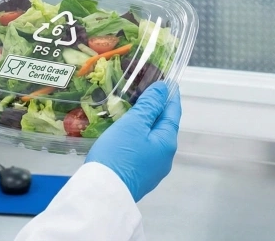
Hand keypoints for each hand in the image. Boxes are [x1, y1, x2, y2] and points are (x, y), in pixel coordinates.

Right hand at [86, 82, 180, 201]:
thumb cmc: (118, 154)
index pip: (173, 112)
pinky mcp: (138, 177)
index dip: (169, 95)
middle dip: (155, 110)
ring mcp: (152, 170)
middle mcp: (165, 157)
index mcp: (167, 142)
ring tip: (129, 111)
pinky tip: (123, 135)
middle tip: (141, 93)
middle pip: (163, 127)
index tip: (166, 81)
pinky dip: (136, 139)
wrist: (101, 193)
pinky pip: (141, 151)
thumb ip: (150, 105)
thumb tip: (164, 89)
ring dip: (144, 125)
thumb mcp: (134, 123)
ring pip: (151, 140)